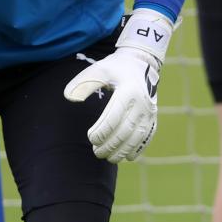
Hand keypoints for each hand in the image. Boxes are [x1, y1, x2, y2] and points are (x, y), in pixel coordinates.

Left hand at [63, 8, 170, 162]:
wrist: (141, 63)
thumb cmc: (115, 68)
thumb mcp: (99, 69)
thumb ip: (83, 83)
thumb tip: (68, 97)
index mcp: (128, 91)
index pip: (113, 117)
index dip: (101, 131)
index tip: (90, 138)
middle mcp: (142, 103)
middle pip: (125, 131)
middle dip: (110, 145)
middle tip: (96, 152)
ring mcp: (149, 112)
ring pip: (137, 137)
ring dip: (123, 151)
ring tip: (108, 157)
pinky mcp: (153, 117)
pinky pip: (147, 137)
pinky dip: (138, 149)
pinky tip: (127, 157)